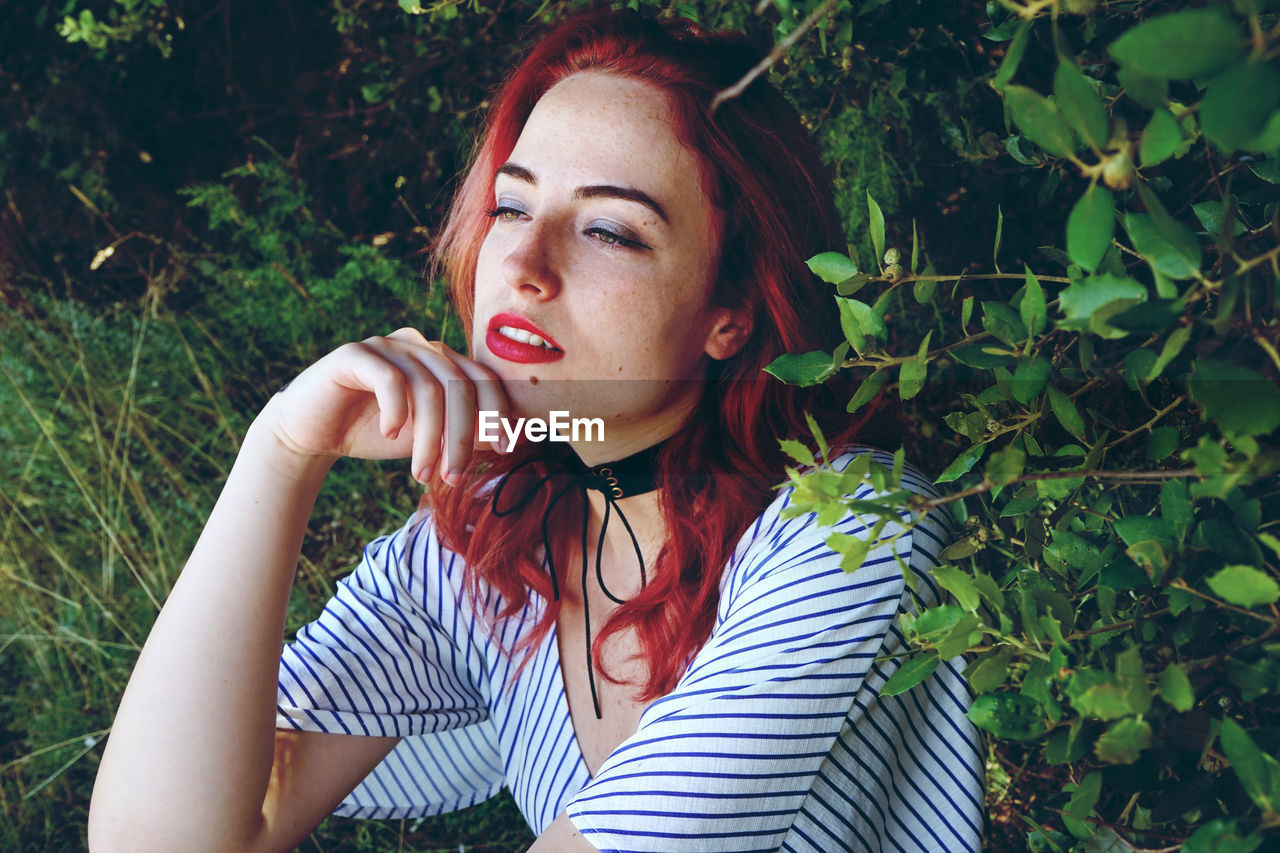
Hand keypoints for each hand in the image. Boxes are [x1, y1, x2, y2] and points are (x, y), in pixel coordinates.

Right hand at [258, 328, 508, 483]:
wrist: (312, 433)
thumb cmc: (376, 433)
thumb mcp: (429, 437)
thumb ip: (465, 432)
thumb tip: (510, 439)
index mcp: (442, 360)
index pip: (483, 379)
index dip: (498, 413)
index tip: (506, 448)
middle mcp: (419, 345)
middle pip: (459, 386)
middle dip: (461, 437)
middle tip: (453, 477)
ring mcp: (387, 345)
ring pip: (428, 388)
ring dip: (429, 438)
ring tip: (421, 473)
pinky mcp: (354, 354)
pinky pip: (390, 379)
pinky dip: (396, 411)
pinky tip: (389, 434)